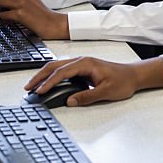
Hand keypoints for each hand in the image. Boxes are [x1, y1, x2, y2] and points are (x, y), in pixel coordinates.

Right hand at [24, 56, 162, 106]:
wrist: (134, 75)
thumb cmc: (123, 81)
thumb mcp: (106, 91)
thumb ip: (87, 96)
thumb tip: (70, 101)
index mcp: (86, 63)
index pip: (61, 72)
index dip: (49, 82)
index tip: (40, 91)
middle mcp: (81, 61)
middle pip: (54, 66)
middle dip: (39, 76)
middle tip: (28, 87)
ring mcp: (81, 64)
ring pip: (56, 67)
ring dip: (43, 75)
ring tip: (33, 86)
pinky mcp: (82, 69)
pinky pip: (62, 70)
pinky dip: (51, 76)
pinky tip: (46, 83)